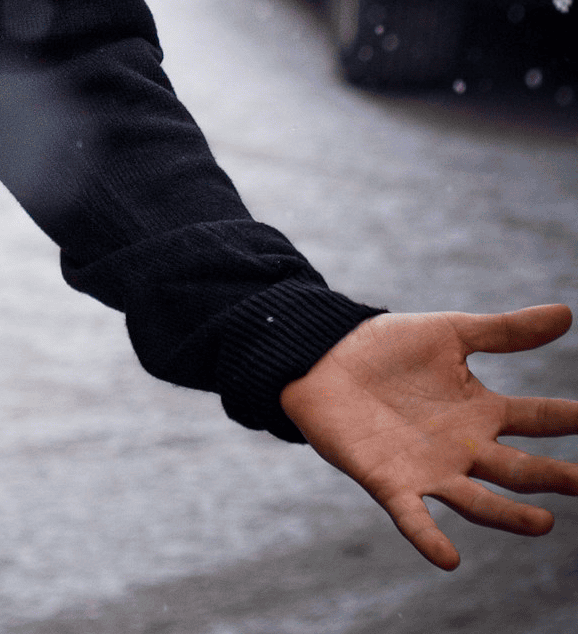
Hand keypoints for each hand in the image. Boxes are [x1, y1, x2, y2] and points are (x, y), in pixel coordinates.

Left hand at [281, 304, 577, 569]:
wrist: (321, 358)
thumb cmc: (386, 348)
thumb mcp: (449, 334)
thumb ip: (505, 331)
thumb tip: (566, 314)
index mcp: (482, 412)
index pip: (539, 418)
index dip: (571, 419)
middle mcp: (462, 448)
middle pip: (517, 469)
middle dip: (554, 478)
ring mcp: (428, 469)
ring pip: (476, 500)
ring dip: (506, 515)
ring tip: (542, 524)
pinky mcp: (387, 482)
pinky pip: (412, 517)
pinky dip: (428, 538)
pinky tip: (448, 559)